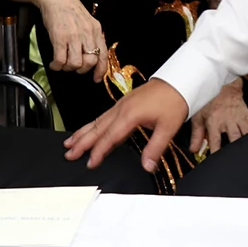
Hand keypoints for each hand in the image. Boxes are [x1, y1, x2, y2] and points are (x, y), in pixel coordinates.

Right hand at [23, 0, 106, 79]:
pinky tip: (54, 63)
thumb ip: (90, 36)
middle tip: (73, 66)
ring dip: (67, 68)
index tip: (96, 78)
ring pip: (76, 64)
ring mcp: (74, 36)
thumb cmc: (69, 9)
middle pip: (90, 62)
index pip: (103, 54)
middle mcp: (87, 33)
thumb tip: (92, 54)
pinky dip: (56, 65)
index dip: (101, 70)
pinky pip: (60, 60)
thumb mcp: (86, 21)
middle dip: (81, 69)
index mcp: (96, 30)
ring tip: (62, 63)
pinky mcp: (59, 37)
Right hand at [65, 78, 187, 170]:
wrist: (179, 80)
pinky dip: (93, 124)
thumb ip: (156, 148)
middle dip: (82, 142)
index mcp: (130, 115)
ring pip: (98, 121)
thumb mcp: (168, 127)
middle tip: (69, 153)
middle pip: (98, 128)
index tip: (90, 163)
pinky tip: (89, 129)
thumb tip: (147, 166)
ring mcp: (121, 104)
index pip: (110, 137)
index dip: (99, 151)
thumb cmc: (174, 100)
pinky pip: (104, 116)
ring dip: (83, 132)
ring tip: (70, 142)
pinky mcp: (124, 103)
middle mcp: (122, 109)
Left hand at [188, 78, 247, 154]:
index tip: (217, 164)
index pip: (215, 143)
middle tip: (238, 161)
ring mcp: (238, 118)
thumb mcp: (198, 116)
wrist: (223, 84)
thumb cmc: (209, 100)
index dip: (216, 154)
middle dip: (237, 151)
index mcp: (214, 121)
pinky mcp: (247, 114)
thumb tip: (194, 149)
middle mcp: (227, 121)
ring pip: (247, 133)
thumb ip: (196, 134)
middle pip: (234, 139)